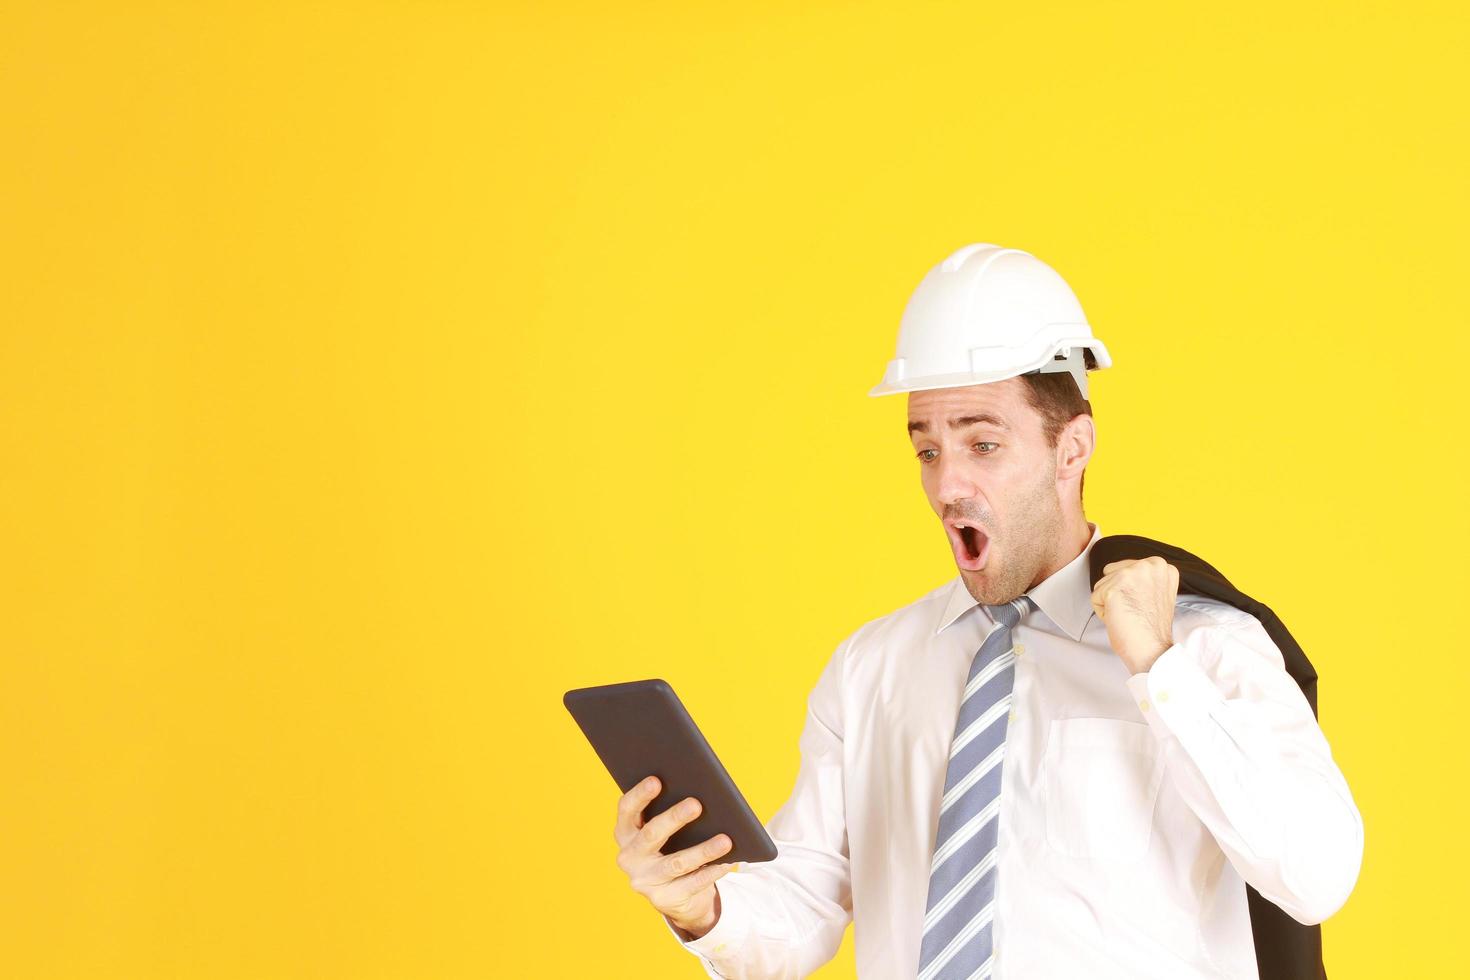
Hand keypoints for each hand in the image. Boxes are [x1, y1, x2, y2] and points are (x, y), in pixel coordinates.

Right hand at [614, 775, 738, 939]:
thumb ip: (669, 812)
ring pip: (676, 863)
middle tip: (696, 804)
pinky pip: (692, 884)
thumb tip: (699, 794)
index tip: (657, 780)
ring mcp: (644, 881)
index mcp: (625, 833)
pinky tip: (727, 862)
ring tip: (726, 839)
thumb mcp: (665, 832)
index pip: (626, 809)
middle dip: (674, 818)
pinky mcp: (663, 900)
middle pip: (651, 834)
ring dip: (703, 850)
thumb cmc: (672, 848)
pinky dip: (712, 872)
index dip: (640, 794)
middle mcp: (629, 857)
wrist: (675, 895)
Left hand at [1089, 556, 1178, 673]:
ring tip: (1129, 615)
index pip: (1124, 567)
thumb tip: (1120, 571)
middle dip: (1117, 593)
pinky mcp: (1114, 588)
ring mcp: (1132, 575)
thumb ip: (1143, 577)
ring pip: (1102, 584)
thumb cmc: (1151, 627)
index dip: (1128, 590)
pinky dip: (1103, 612)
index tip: (1143, 604)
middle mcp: (1148, 565)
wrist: (1152, 650)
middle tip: (1135, 610)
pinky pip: (1095, 598)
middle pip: (1111, 572)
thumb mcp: (1155, 591)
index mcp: (1161, 565)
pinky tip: (1120, 619)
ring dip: (1110, 602)